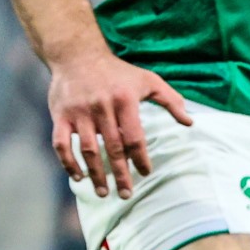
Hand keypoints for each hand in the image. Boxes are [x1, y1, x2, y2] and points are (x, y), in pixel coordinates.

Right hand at [47, 50, 192, 198]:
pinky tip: (78, 177)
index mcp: (124, 101)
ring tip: (104, 193)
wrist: (76, 54)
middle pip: (113, 149)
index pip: (134, 138)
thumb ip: (171, 100)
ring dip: (96, 174)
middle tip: (127, 194)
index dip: (141, 158)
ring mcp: (79, 112)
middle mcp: (101, 108)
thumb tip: (190, 122)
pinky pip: (61, 143)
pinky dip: (68, 162)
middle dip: (121, 174)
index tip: (145, 173)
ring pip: (88, 150)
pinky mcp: (60, 115)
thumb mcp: (148, 80)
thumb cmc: (118, 71)